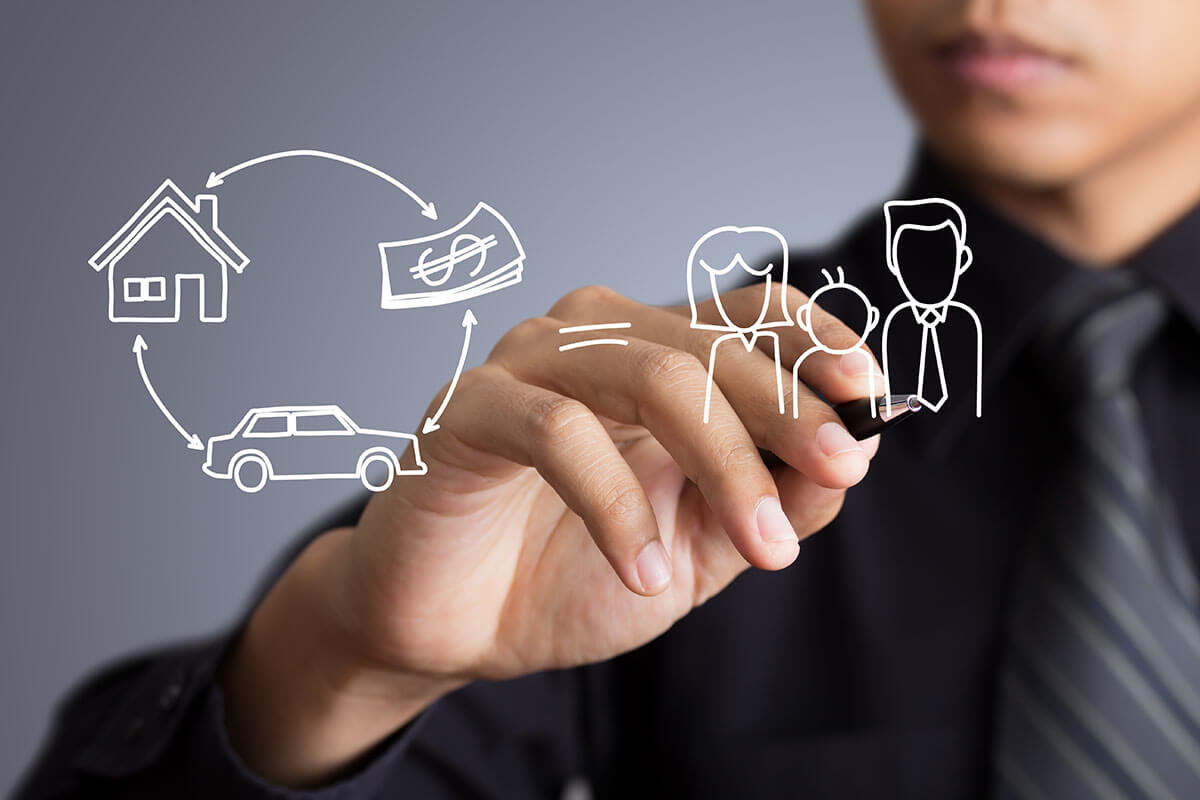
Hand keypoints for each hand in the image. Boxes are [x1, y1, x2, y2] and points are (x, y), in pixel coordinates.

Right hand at [222, 283, 879, 784]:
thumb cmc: (574, 572)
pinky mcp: (466, 409)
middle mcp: (594, 340)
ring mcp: (527, 365)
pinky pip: (556, 432)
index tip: (871, 397)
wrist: (459, 626)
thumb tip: (856, 453)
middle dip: (788, 411)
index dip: (816, 342)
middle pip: (711, 342)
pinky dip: (614, 504)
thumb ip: (773, 499)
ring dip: (723, 461)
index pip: (751, 313)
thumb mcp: (700, 548)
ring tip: (763, 546)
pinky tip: (642, 572)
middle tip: (841, 471)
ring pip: (650, 374)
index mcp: (655, 357)